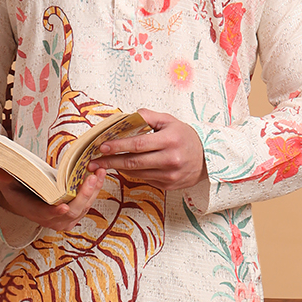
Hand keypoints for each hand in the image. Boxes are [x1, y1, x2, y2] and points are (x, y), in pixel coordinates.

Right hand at [0, 167, 104, 232]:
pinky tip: (98, 176)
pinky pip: (87, 205)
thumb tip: (1, 172)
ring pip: (82, 209)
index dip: (54, 212)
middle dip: (82, 196)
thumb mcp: (6, 179)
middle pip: (70, 212)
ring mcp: (64, 219)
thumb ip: (4, 177)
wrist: (25, 195)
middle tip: (90, 178)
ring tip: (98, 173)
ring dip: (93, 192)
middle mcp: (50, 219)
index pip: (44, 214)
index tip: (64, 207)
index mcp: (33, 211)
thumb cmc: (16, 185)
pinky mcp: (74, 214)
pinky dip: (94, 191)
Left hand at [90, 108, 206, 189]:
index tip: (102, 147)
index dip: (118, 146)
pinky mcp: (168, 185)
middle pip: (134, 162)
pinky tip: (123, 168)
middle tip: (94, 161)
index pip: (138, 145)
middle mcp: (170, 159)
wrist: (207, 158)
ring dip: (118, 169)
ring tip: (103, 164)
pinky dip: (132, 173)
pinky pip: (144, 179)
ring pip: (137, 173)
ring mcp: (169, 175)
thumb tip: (125, 117)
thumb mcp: (169, 121)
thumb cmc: (184, 136)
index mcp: (170, 140)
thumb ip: (147, 116)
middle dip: (111, 162)